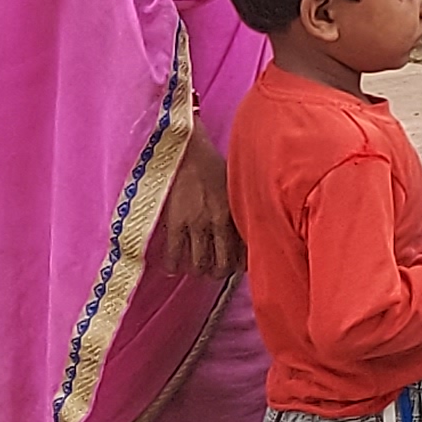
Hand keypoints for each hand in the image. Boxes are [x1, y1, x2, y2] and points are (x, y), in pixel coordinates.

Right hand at [152, 136, 243, 281]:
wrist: (186, 149)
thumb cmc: (213, 165)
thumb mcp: (236, 187)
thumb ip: (241, 208)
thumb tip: (249, 227)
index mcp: (236, 213)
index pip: (244, 251)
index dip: (242, 264)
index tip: (238, 266)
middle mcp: (218, 222)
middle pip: (222, 263)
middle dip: (220, 272)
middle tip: (215, 271)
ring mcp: (195, 224)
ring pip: (199, 263)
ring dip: (198, 271)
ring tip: (196, 268)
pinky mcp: (174, 222)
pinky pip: (174, 253)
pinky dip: (173, 265)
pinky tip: (173, 268)